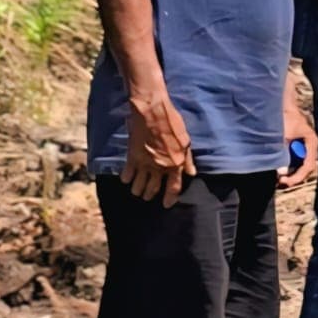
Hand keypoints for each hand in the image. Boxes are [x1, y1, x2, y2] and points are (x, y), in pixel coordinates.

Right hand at [123, 92, 195, 206]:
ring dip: (138, 190)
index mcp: (176, 163)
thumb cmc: (172, 123)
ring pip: (138, 186)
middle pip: (153, 189)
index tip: (166, 205)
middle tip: (148, 196)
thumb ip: (188, 159)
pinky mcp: (132, 157)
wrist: (153, 112)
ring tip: (137, 190)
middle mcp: (160, 167)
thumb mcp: (186, 140)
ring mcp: (145, 163)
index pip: (174, 187)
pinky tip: (127, 179)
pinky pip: (127, 175)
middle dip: (150, 194)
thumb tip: (191, 173)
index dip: (170, 198)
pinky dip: (126, 179)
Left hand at [280, 75, 317, 188]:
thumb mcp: (282, 137)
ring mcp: (303, 145)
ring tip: (278, 175)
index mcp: (312, 142)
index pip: (309, 165)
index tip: (285, 181)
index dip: (297, 176)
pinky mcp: (295, 144)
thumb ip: (282, 155)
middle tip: (280, 181)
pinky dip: (286, 164)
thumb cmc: (283, 116)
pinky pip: (293, 159)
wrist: (279, 104)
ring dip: (289, 170)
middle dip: (293, 175)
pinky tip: (277, 166)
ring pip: (299, 164)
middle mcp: (310, 145)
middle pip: (305, 167)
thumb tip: (281, 171)